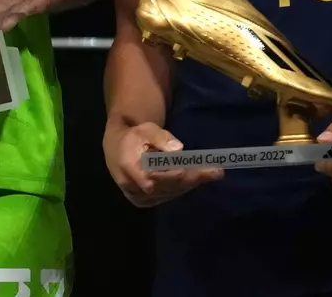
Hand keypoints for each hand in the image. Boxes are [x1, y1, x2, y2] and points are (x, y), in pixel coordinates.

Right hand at [104, 116, 222, 207]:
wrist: (115, 150)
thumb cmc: (133, 136)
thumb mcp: (146, 129)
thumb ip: (161, 137)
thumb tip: (179, 149)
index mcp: (131, 167)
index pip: (166, 176)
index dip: (189, 174)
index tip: (211, 170)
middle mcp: (133, 186)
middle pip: (172, 185)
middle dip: (195, 178)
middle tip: (216, 171)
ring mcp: (138, 197)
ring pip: (171, 192)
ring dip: (190, 183)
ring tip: (209, 173)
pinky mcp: (142, 202)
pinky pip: (167, 196)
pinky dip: (181, 188)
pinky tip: (193, 179)